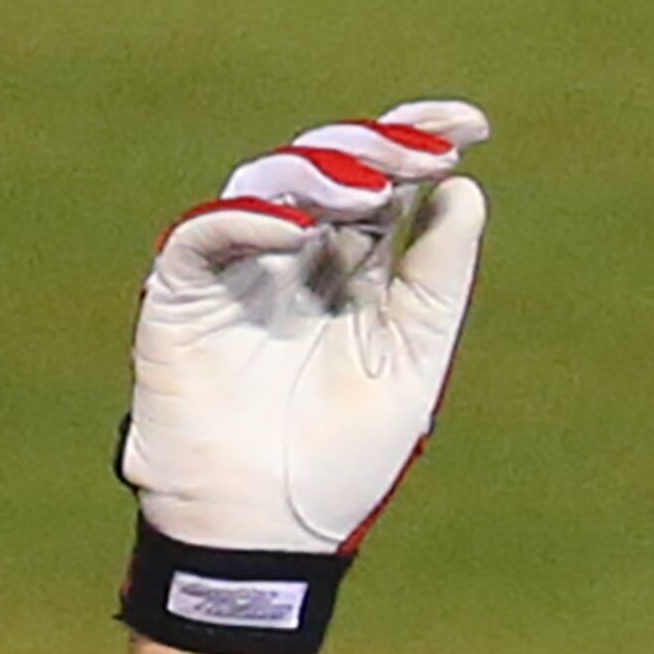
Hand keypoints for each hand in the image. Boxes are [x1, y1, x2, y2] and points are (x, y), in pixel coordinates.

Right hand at [121, 104, 491, 553]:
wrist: (269, 528)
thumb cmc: (342, 457)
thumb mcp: (413, 363)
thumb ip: (436, 282)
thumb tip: (464, 191)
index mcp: (355, 272)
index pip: (386, 186)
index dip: (420, 142)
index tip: (472, 124)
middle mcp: (297, 257)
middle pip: (331, 172)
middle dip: (376, 149)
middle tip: (420, 149)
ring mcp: (239, 268)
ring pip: (269, 186)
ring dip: (320, 176)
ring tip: (368, 189)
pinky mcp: (182, 293)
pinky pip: (206, 234)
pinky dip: (246, 220)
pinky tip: (296, 227)